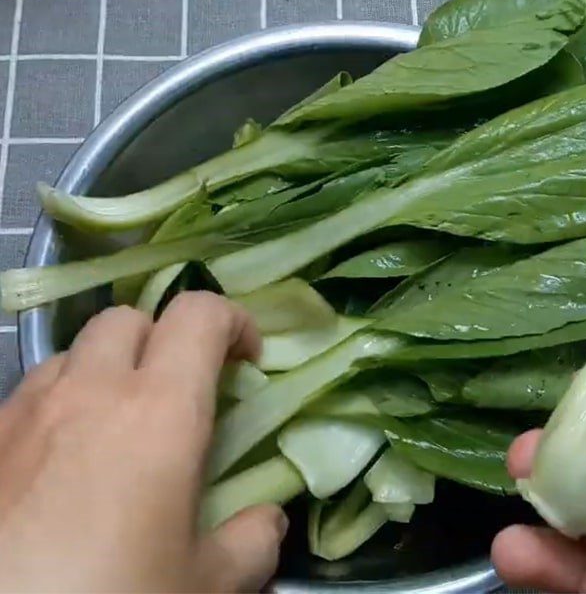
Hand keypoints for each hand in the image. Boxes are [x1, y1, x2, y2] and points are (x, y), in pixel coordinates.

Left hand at [0, 293, 286, 592]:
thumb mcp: (202, 588)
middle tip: (180, 392)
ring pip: (72, 353)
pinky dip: (55, 409)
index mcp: (160, 411)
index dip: (233, 322)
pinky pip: (26, 398)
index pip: (200, 314)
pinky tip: (57, 466)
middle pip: (130, 319)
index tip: (247, 361)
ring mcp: (24, 413)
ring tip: (114, 427)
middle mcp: (88, 393)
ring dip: (103, 371)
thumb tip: (267, 523)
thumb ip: (250, 544)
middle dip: (163, 339)